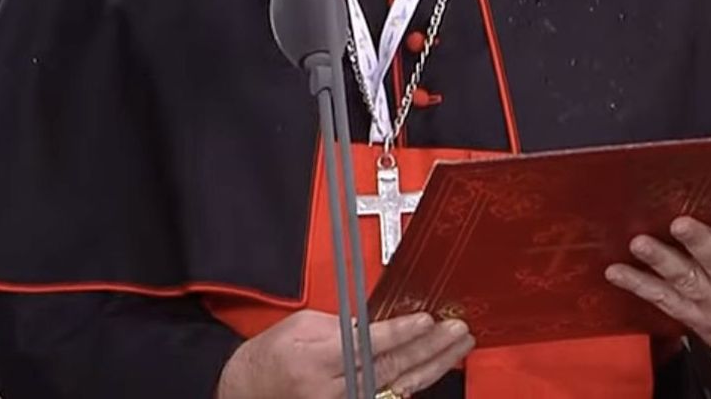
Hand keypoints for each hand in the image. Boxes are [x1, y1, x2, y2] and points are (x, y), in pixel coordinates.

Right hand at [215, 310, 474, 398]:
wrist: (250, 391)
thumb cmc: (274, 355)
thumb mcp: (302, 327)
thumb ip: (342, 325)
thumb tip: (380, 322)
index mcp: (319, 360)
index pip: (369, 345)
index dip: (401, 333)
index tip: (427, 320)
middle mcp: (335, 389)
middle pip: (392, 367)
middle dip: (430, 348)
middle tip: (457, 330)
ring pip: (400, 386)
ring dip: (434, 364)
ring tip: (459, 345)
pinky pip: (392, 396)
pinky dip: (418, 380)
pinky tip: (439, 366)